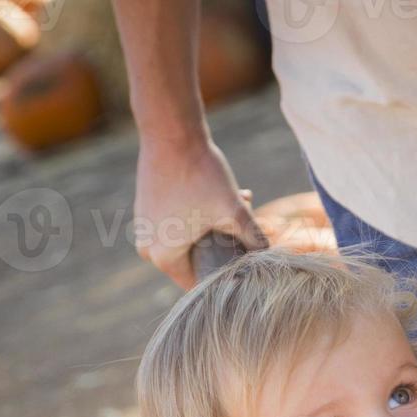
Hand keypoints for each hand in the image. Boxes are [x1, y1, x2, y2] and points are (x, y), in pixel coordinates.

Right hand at [134, 135, 267, 289]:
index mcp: (163, 257)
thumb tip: (271, 258)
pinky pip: (179, 223)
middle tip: (246, 224)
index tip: (247, 259)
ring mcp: (145, 227)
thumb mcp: (234, 212)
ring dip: (218, 227)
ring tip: (242, 204)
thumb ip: (254, 239)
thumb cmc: (201, 175)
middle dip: (226, 246)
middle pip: (198, 259)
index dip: (227, 274)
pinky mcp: (147, 209)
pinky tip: (224, 196)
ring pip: (191, 238)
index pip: (199, 283)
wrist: (172, 132)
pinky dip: (202, 214)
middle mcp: (147, 247)